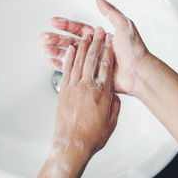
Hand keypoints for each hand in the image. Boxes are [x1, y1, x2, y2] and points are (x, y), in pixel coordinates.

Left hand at [37, 27, 120, 177]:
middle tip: (99, 32)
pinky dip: (69, 58)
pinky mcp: (63, 91)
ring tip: (86, 36)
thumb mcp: (111, 121)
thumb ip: (113, 105)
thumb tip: (112, 95)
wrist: (72, 144)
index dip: (109, 51)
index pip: (107, 66)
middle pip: (93, 59)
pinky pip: (66, 70)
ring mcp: (74, 88)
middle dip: (97, 43)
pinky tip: (71, 50)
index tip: (110, 40)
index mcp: (102, 93)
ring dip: (83, 47)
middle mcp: (87, 87)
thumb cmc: (92, 136)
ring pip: (79, 62)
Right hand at [40, 0, 150, 96]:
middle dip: (56, 39)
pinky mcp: (92, 74)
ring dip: (56, 51)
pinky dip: (62, 66)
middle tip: (44, 37)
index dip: (65, 25)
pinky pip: (74, 69)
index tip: (54, 21)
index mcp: (100, 36)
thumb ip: (110, 12)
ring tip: (45, 49)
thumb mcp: (124, 25)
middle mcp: (95, 48)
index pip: (79, 29)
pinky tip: (52, 62)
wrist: (139, 72)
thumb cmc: (135, 50)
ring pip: (70, 55)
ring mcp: (93, 61)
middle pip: (71, 42)